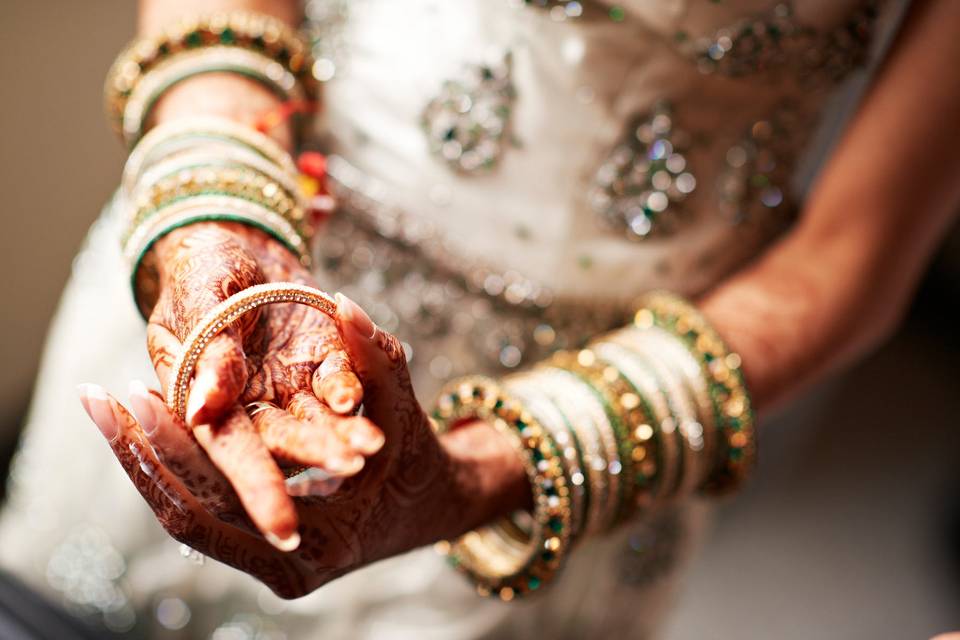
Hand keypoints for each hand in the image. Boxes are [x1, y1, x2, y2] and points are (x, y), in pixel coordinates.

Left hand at [78, 294, 529, 596]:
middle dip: (138, 454)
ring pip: (184, 514)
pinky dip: (171, 466)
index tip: (131, 396)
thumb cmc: (420, 461)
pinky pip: (202, 508)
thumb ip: (376, 359)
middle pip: (182, 515)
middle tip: (100, 399)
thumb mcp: (402, 411)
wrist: (433, 507)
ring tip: (107, 406)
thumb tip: (342, 305)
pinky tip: (145, 425)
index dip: (164, 452)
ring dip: (145, 460)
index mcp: (314, 543)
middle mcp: (281, 566)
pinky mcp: (259, 544)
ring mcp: (267, 561)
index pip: (207, 507)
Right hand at [87, 222, 384, 548]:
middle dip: (315, 458)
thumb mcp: (198, 299)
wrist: (240, 242)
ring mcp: (290, 388)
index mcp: (205, 403)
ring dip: (344, 432)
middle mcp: (251, 406)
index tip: (283, 528)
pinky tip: (362, 396)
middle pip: (282, 444)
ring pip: (318, 420)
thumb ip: (206, 353)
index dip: (255, 488)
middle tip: (350, 470)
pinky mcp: (322, 363)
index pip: (227, 454)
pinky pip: (338, 380)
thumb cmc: (203, 269)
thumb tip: (200, 410)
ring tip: (373, 444)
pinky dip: (349, 386)